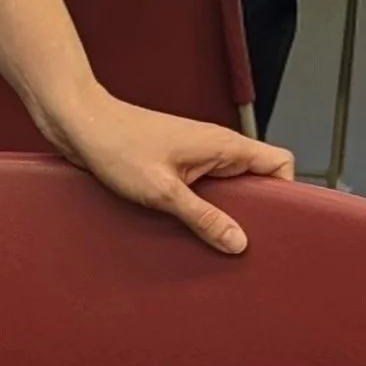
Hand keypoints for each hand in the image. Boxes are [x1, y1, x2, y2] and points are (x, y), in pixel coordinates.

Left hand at [47, 90, 294, 254]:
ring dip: (223, 212)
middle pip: (256, 181)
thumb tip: (238, 242)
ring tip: (215, 240)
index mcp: (223, 145)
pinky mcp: (174, 164)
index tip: (278, 224)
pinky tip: (189, 228)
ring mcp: (194, 155)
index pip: (279, 163)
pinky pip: (202, 189)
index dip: (287, 192)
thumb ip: (204, 218)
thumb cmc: (116, 144)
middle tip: (244, 242)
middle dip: (254, 212)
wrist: (79, 122)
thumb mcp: (163, 191)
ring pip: (227, 187)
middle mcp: (214, 148)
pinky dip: (201, 208)